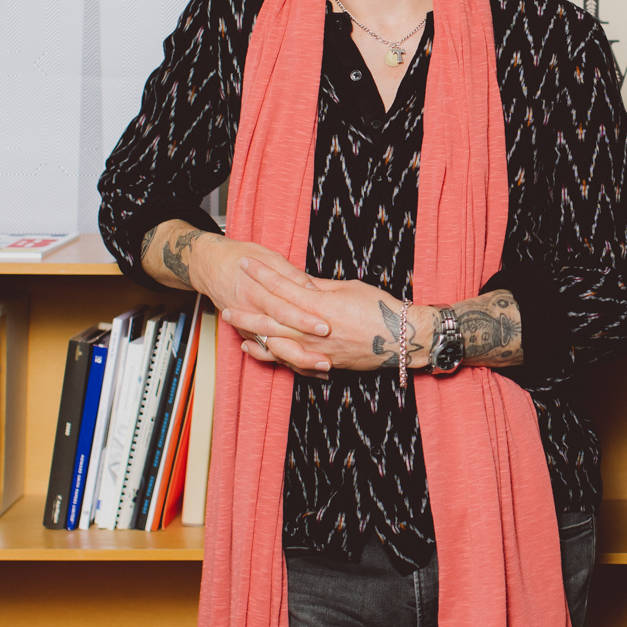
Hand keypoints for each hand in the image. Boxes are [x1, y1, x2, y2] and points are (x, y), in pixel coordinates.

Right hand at [142, 222, 337, 378]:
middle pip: (279, 333)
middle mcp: (250, 312)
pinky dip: (286, 361)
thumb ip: (290, 275)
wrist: (210, 265)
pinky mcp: (246, 335)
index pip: (283, 309)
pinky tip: (309, 368)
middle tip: (328, 355)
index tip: (325, 326)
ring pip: (273, 348)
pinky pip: (267, 352)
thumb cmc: (240, 257)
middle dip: (304, 346)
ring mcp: (246, 326)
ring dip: (298, 360)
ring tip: (322, 366)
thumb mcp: (268, 256)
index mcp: (257, 292)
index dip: (304, 319)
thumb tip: (313, 288)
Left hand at [230, 269, 440, 377]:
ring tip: (233, 326)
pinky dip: (268, 354)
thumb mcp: (349, 288)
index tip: (245, 263)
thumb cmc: (380, 309)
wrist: (401, 339)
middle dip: (246, 310)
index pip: (283, 286)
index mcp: (320, 305)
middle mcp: (313, 329)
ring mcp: (315, 349)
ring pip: (274, 342)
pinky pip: (288, 361)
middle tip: (226, 304)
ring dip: (251, 333)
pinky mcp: (321, 363)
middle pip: (271, 318)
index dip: (262, 274)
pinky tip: (254, 349)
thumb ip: (320, 287)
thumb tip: (300, 281)